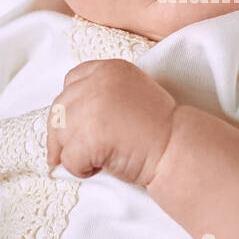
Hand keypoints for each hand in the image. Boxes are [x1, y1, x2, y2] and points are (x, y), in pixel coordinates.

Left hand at [45, 59, 177, 186]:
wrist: (178, 147)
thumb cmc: (158, 128)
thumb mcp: (132, 92)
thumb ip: (103, 93)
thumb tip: (67, 118)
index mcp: (109, 69)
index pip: (71, 80)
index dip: (69, 105)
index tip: (72, 125)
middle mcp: (97, 82)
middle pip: (60, 108)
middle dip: (61, 134)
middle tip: (68, 154)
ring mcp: (92, 108)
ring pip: (60, 134)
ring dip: (71, 152)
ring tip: (95, 160)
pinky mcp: (89, 136)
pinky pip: (69, 159)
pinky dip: (80, 169)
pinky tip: (101, 167)